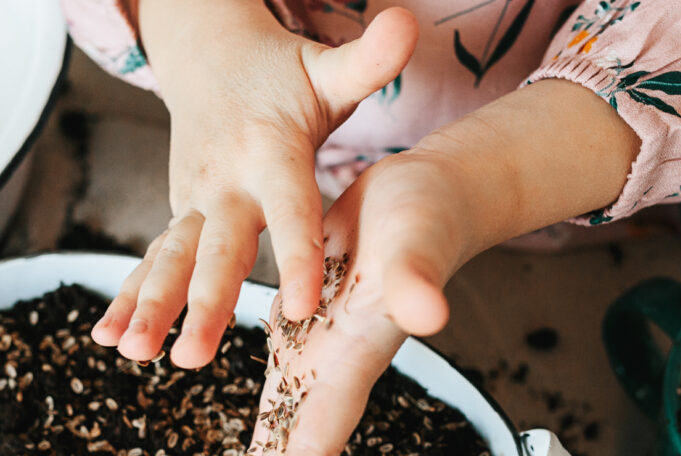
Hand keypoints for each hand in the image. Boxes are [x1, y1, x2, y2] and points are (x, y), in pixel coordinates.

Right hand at [91, 4, 418, 367]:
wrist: (211, 57)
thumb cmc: (282, 73)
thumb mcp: (326, 68)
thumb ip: (368, 60)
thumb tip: (406, 24)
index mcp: (270, 151)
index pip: (291, 208)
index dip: (298, 254)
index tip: (306, 306)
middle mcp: (226, 181)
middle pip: (218, 249)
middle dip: (204, 303)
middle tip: (194, 356)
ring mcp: (195, 199)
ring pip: (173, 259)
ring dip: (152, 308)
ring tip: (135, 354)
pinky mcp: (179, 213)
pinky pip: (153, 259)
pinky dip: (129, 296)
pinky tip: (109, 338)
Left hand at [248, 152, 469, 453]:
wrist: (427, 192)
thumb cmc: (430, 216)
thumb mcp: (419, 243)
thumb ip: (418, 282)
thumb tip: (429, 316)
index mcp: (356, 351)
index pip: (320, 429)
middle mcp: (335, 357)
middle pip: (295, 434)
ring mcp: (318, 339)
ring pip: (282, 409)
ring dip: (267, 447)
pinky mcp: (303, 314)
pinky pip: (276, 369)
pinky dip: (267, 406)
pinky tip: (250, 430)